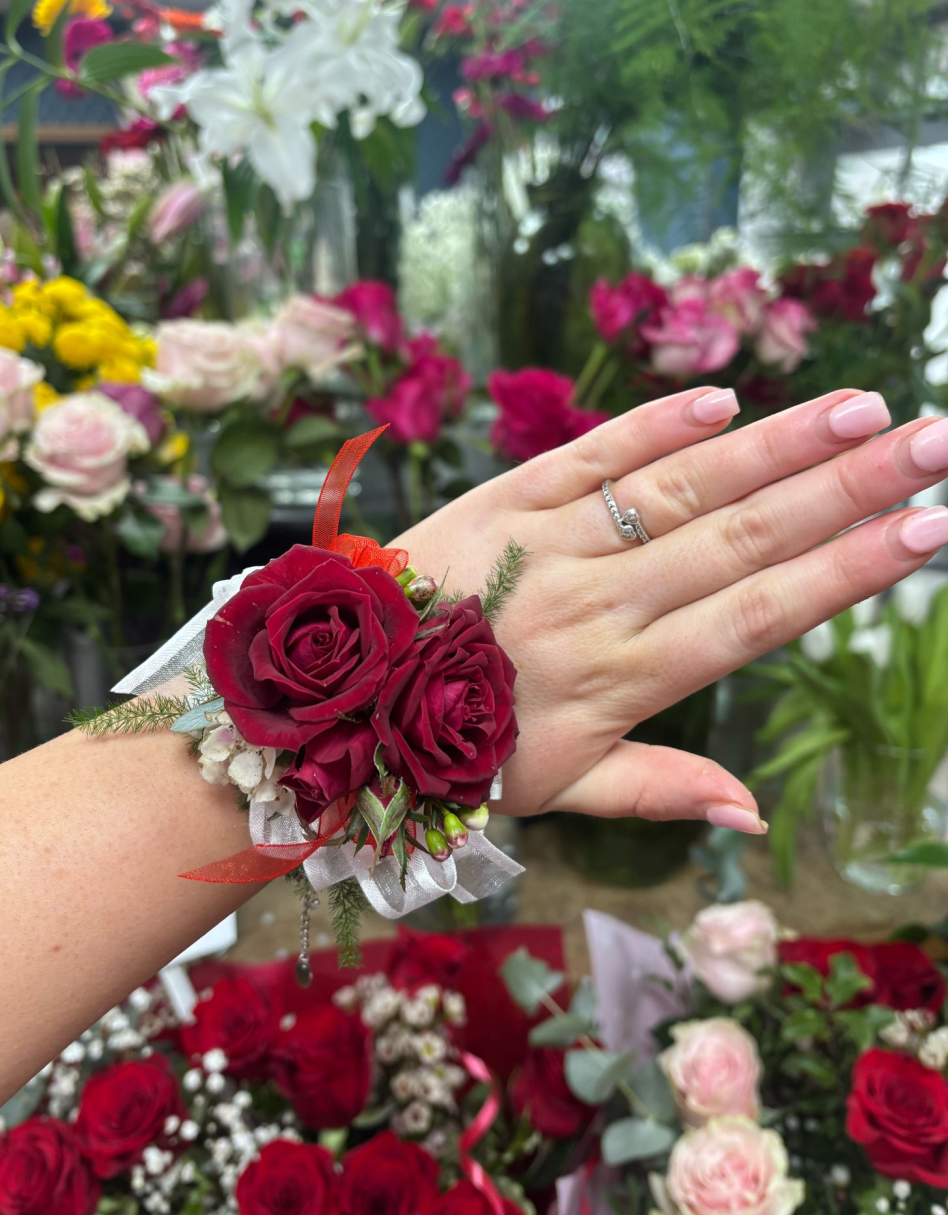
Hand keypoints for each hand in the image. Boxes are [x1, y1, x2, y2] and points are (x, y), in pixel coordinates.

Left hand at [391, 387, 947, 829]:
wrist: (327, 702)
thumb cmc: (448, 752)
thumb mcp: (555, 791)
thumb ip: (656, 788)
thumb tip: (754, 814)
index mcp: (622, 680)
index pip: (757, 615)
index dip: (847, 573)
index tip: (928, 531)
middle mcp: (597, 605)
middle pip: (740, 538)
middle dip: (846, 488)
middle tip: (933, 443)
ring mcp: (546, 546)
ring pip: (675, 489)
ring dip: (772, 446)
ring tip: (858, 409)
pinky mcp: (497, 503)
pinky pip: (582, 458)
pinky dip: (648, 427)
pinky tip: (720, 400)